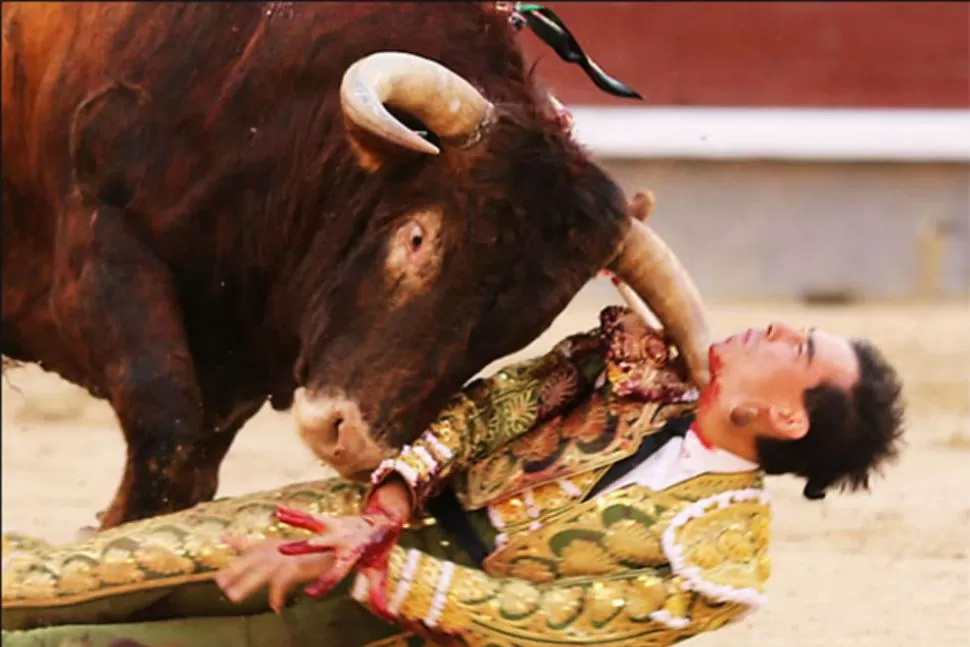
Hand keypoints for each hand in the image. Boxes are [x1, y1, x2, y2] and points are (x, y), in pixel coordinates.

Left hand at [215, 533, 334, 613]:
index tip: (221, 538)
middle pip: (250, 559)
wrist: (341, 546)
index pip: (251, 542)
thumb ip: (281, 554)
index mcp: (276, 544)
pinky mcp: (296, 566)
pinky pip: (281, 584)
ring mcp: (286, 557)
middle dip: (234, 570)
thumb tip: (277, 565)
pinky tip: (276, 608)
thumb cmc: (321, 549)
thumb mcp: (296, 549)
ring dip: (246, 584)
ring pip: (260, 572)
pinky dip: (277, 597)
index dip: (235, 540)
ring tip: (233, 597)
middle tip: (220, 582)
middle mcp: (278, 549)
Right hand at [273, 505, 403, 618]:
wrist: (383, 521)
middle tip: (281, 550)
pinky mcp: (330, 520)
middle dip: (303, 547)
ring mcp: (335, 528)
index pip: (337, 571)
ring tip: (278, 517)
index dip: (324, 582)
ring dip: (295, 522)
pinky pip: (309, 517)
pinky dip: (294, 513)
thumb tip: (390, 616)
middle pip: (319, 545)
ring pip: (312, 525)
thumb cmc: (378, 550)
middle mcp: (341, 540)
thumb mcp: (379, 572)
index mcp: (352, 554)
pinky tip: (278, 510)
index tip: (309, 593)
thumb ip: (378, 594)